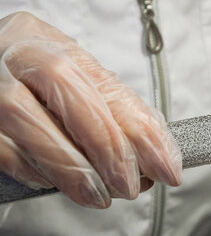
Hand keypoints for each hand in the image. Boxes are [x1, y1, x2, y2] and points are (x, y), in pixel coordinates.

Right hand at [0, 12, 181, 207]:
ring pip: (24, 114)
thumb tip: (156, 154)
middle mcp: (15, 52)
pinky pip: (0, 145)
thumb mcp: (72, 86)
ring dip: (70, 165)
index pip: (106, 82)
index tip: (168, 168)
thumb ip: (109, 110)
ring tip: (98, 195)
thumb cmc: (30, 88)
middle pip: (64, 83)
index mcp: (47, 40)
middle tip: (130, 186)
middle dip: (106, 143)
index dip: (143, 129)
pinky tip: (53, 183)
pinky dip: (32, 168)